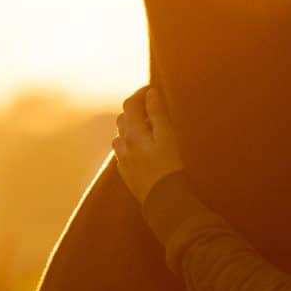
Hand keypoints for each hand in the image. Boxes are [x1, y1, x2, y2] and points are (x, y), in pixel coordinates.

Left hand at [111, 83, 186, 201]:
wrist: (163, 201)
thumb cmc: (170, 167)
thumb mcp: (168, 136)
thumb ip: (157, 113)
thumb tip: (150, 93)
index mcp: (133, 133)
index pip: (130, 105)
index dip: (139, 93)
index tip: (152, 89)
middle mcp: (123, 145)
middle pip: (122, 119)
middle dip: (134, 109)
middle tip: (151, 106)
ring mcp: (123, 160)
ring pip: (120, 136)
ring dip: (130, 127)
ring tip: (147, 127)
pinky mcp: (126, 174)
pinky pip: (123, 153)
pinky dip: (130, 144)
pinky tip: (141, 149)